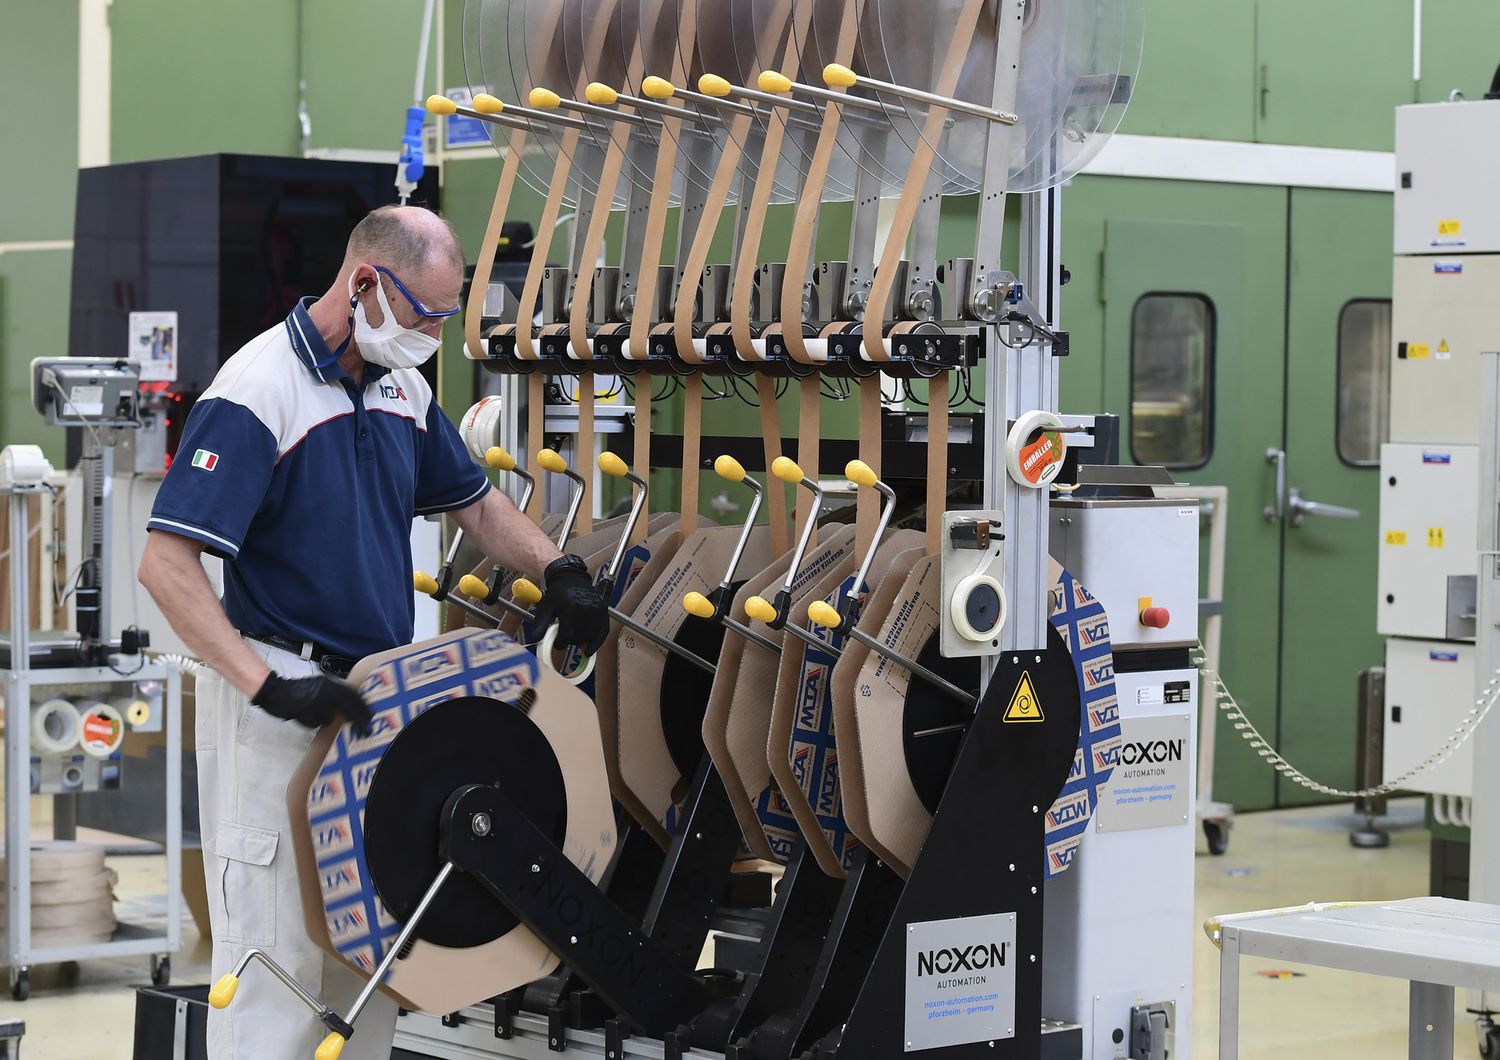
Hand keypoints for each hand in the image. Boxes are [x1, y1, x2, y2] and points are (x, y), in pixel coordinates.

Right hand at [252, 673, 373, 734]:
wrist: (275, 690)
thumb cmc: (298, 690)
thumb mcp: (319, 687)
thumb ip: (333, 695)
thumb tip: (350, 708)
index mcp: (330, 684)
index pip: (352, 695)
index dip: (363, 706)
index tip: (371, 716)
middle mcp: (325, 691)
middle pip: (349, 708)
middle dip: (359, 720)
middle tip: (367, 730)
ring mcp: (315, 701)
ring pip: (328, 719)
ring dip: (323, 720)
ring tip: (310, 713)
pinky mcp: (305, 711)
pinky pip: (315, 724)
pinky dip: (311, 723)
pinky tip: (303, 716)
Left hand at [532, 555, 609, 655]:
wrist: (571, 578)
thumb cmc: (558, 594)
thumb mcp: (546, 607)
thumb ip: (540, 625)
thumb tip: (534, 641)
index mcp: (569, 608)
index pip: (566, 636)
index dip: (560, 643)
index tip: (558, 643)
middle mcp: (585, 608)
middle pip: (578, 638)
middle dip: (570, 642)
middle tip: (565, 637)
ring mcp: (596, 610)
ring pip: (589, 637)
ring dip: (581, 642)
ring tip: (574, 636)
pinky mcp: (604, 611)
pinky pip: (602, 633)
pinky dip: (596, 643)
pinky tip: (589, 650)